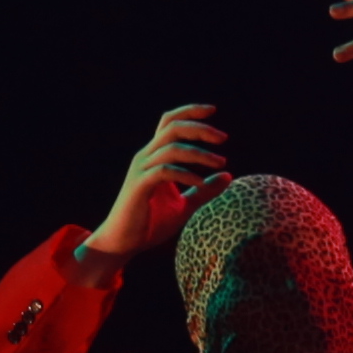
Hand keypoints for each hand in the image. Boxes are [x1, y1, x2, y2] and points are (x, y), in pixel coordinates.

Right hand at [90, 102, 230, 257]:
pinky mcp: (139, 186)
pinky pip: (165, 171)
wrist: (123, 243)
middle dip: (200, 128)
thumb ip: (204, 190)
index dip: (190, 112)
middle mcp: (146, 157)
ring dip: (199, 153)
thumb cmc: (151, 223)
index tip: (213, 110)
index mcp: (155, 156)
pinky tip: (201, 182)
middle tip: (223, 138)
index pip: (170, 123)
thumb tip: (228, 175)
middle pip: (173, 127)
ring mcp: (141, 170)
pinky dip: (186, 174)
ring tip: (221, 162)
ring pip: (172, 147)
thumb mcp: (185, 205)